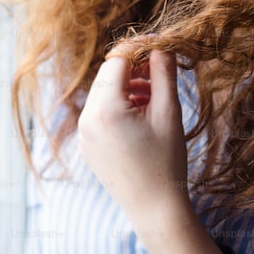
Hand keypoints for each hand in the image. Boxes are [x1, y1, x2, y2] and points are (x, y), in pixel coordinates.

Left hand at [77, 44, 190, 230]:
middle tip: (159, 80)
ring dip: (126, 90)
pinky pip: (99, 114)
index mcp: (106, 109)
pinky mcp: (87, 145)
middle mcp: (87, 119)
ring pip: (103, 94)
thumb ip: (163, 73)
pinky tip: (140, 120)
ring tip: (152, 102)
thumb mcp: (169, 112)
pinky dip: (117, 109)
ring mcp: (84, 134)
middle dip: (133, 73)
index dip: (139, 52)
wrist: (155, 207)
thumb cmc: (166, 160)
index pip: (117, 61)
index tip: (159, 53)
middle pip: (108, 77)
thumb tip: (159, 46)